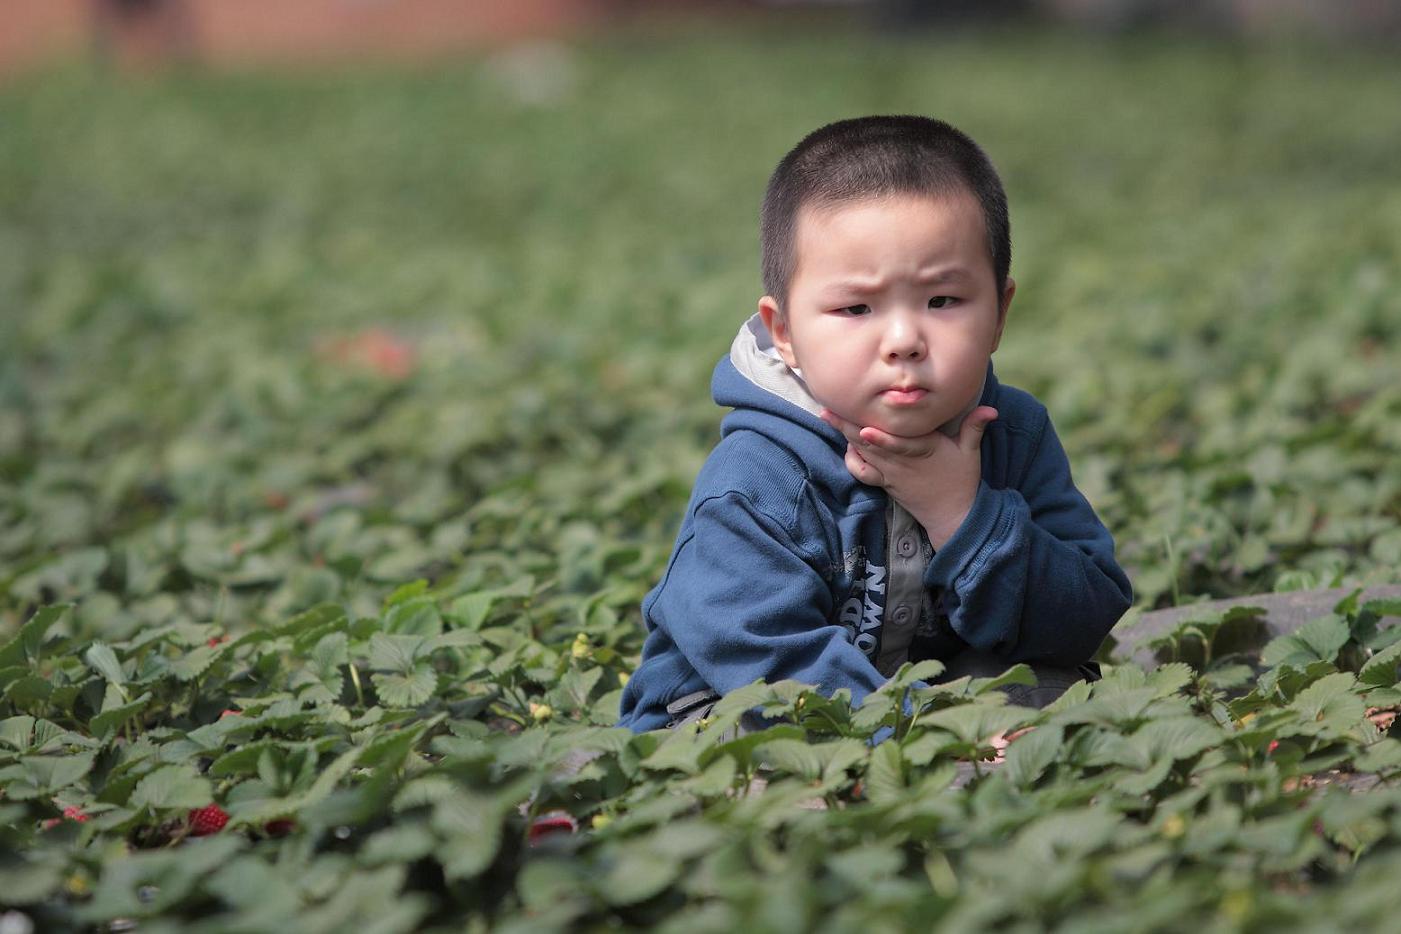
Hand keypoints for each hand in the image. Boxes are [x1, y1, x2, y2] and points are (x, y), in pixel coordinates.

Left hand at [819, 405, 998, 548]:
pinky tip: (845, 445)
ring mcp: (891, 474)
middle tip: (828, 409)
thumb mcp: (971, 453)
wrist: (952, 516)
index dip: (882, 439)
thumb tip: (992, 408)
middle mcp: (903, 462)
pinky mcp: (884, 483)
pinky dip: (852, 460)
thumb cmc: (962, 481)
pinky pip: (864, 473)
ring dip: (844, 436)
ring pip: (864, 453)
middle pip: (872, 444)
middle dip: (848, 426)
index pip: (901, 445)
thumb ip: (975, 427)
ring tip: (828, 417)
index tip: (864, 430)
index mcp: (925, 450)